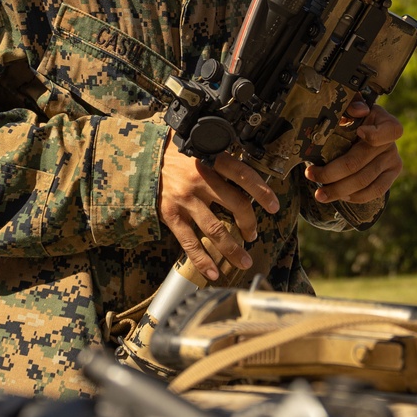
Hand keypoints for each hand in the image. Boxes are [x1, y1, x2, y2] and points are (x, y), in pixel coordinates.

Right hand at [158, 141, 279, 281]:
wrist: (142, 156)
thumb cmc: (175, 150)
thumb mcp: (200, 144)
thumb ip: (221, 155)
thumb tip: (246, 171)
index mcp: (210, 159)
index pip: (244, 176)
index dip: (263, 192)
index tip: (274, 206)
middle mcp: (200, 179)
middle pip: (236, 204)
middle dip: (250, 223)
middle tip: (254, 235)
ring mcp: (185, 199)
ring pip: (215, 228)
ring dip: (232, 248)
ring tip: (244, 261)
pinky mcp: (170, 214)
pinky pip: (189, 242)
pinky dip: (202, 260)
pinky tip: (213, 272)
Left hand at [303, 100, 402, 205]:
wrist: (366, 132)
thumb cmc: (354, 120)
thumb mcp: (351, 110)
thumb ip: (351, 105)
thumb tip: (359, 109)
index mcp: (386, 122)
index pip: (389, 130)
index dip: (375, 134)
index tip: (359, 132)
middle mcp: (392, 143)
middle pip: (360, 161)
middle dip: (332, 172)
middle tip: (310, 174)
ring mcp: (393, 161)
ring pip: (364, 181)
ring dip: (338, 189)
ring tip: (319, 193)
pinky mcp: (392, 176)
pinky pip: (374, 191)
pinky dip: (355, 196)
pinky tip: (340, 196)